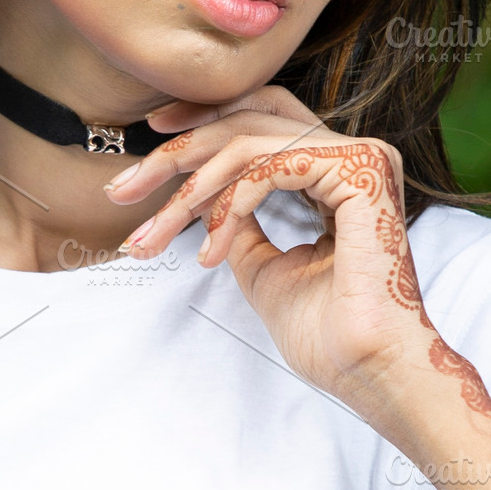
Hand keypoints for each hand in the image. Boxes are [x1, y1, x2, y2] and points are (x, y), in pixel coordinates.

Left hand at [106, 86, 490, 437]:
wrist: (367, 369)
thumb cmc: (328, 335)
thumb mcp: (264, 270)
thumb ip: (241, 228)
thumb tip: (209, 206)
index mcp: (337, 173)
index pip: (264, 120)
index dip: (205, 121)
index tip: (152, 144)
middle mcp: (353, 156)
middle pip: (248, 120)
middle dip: (177, 153)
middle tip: (122, 190)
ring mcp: (361, 159)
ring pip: (250, 141)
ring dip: (189, 188)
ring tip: (153, 235)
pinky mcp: (360, 173)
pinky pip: (269, 166)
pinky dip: (229, 203)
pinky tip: (210, 246)